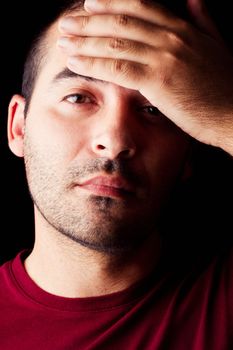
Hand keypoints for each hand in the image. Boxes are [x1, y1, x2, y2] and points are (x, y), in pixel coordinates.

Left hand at [58, 0, 232, 154]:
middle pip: (120, 20)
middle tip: (66, 23)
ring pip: (115, 43)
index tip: (88, 4)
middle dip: (88, 21)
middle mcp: (171, 37)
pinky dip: (93, 64)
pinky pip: (117, 69)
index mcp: (183, 28)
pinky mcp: (159, 82)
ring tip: (64, 41)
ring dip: (84, 41)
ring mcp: (165, 58)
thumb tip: (194, 1)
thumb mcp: (216, 45)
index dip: (110, 2)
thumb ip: (202, 21)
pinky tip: (75, 62)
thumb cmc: (224, 86)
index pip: (140, 5)